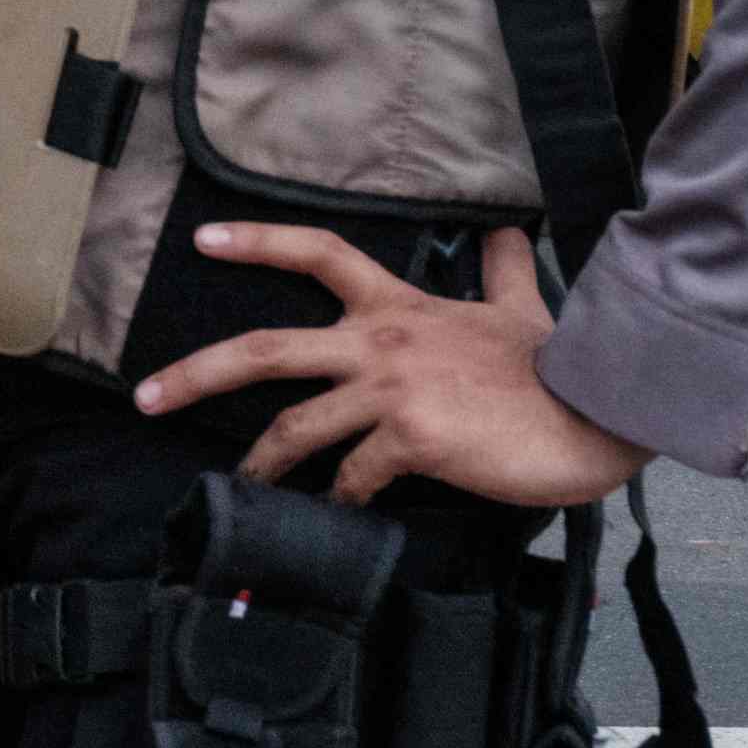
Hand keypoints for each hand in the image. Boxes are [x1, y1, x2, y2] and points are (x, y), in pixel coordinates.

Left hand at [130, 224, 640, 509]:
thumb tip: (508, 232)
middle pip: (265, 349)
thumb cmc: (562, 367)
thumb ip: (504, 270)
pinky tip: (335, 516)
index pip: (319, 254)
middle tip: (144, 397)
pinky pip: (351, 476)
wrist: (603, 411)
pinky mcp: (411, 440)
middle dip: (195, 374)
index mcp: (401, 307)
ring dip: (261, 463)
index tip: (203, 240)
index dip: (257, 242)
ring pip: (295, 427)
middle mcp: (382, 342)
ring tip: (243, 486)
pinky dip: (338, 500)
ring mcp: (392, 390)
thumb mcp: (524, 308)